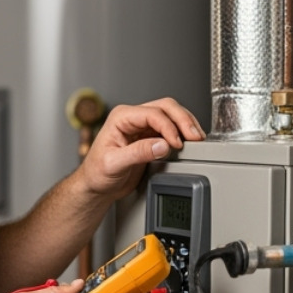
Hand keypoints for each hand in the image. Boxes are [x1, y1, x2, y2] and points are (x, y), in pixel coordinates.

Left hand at [79, 98, 204, 201]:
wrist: (95, 186)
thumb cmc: (96, 174)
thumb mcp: (114, 164)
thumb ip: (138, 153)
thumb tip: (162, 145)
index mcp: (120, 118)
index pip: (152, 114)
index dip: (168, 127)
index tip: (176, 143)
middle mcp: (132, 118)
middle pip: (166, 107)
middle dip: (183, 120)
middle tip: (194, 137)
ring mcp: (142, 126)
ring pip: (171, 114)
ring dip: (186, 124)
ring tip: (196, 139)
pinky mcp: (150, 137)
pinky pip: (171, 128)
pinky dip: (183, 133)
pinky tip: (189, 142)